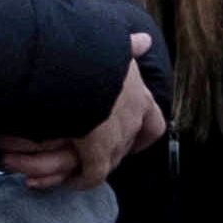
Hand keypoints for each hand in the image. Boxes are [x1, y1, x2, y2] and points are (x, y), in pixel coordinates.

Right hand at [7, 45, 169, 191]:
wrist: (74, 67)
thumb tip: (144, 41)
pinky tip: (70, 181)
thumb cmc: (89, 52)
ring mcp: (117, 139)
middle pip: (128, 145)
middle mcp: (133, 120)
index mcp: (139, 95)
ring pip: (110, 161)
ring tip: (75, 168)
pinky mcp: (97, 153)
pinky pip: (92, 175)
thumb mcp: (114, 45)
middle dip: (112, 151)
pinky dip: (81, 179)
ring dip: (93, 165)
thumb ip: (127, 48)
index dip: (142, 132)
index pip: (152, 123)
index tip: (132, 136)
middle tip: (90, 153)